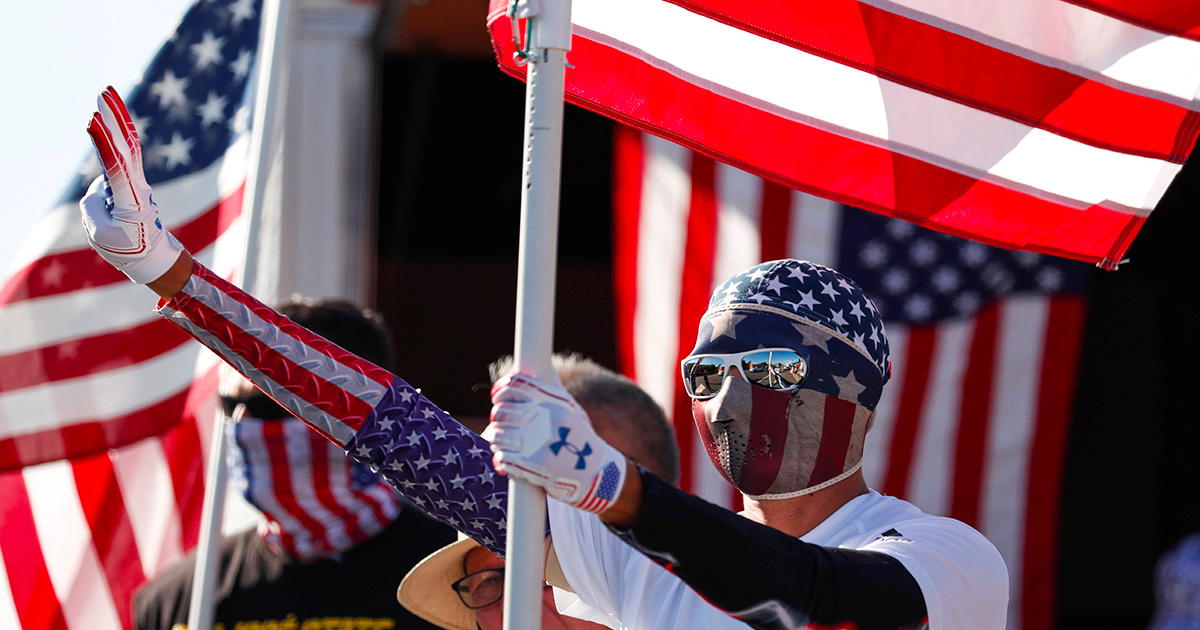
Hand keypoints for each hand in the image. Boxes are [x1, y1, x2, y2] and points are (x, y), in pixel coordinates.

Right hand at [81, 86, 183, 283]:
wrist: (153, 258)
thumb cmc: (128, 248)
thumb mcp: (101, 233)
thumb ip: (94, 205)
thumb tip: (100, 186)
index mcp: (131, 198)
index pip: (116, 164)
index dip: (105, 142)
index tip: (93, 121)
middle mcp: (137, 184)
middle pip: (126, 144)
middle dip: (115, 116)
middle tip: (104, 90)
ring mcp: (136, 181)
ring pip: (127, 143)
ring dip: (117, 116)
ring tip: (106, 93)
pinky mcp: (132, 182)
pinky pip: (124, 153)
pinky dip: (116, 134)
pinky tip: (110, 120)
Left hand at [486, 373, 627, 513]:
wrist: (597, 472)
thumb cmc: (579, 436)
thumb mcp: (571, 408)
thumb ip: (552, 388)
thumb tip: (544, 363)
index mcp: (553, 400)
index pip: (515, 384)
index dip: (501, 389)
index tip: (498, 396)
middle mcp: (545, 417)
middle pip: (501, 411)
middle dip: (498, 418)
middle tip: (502, 423)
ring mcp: (539, 442)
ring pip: (498, 434)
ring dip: (497, 439)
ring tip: (503, 442)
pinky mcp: (534, 465)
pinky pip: (502, 458)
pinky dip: (501, 460)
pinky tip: (506, 460)